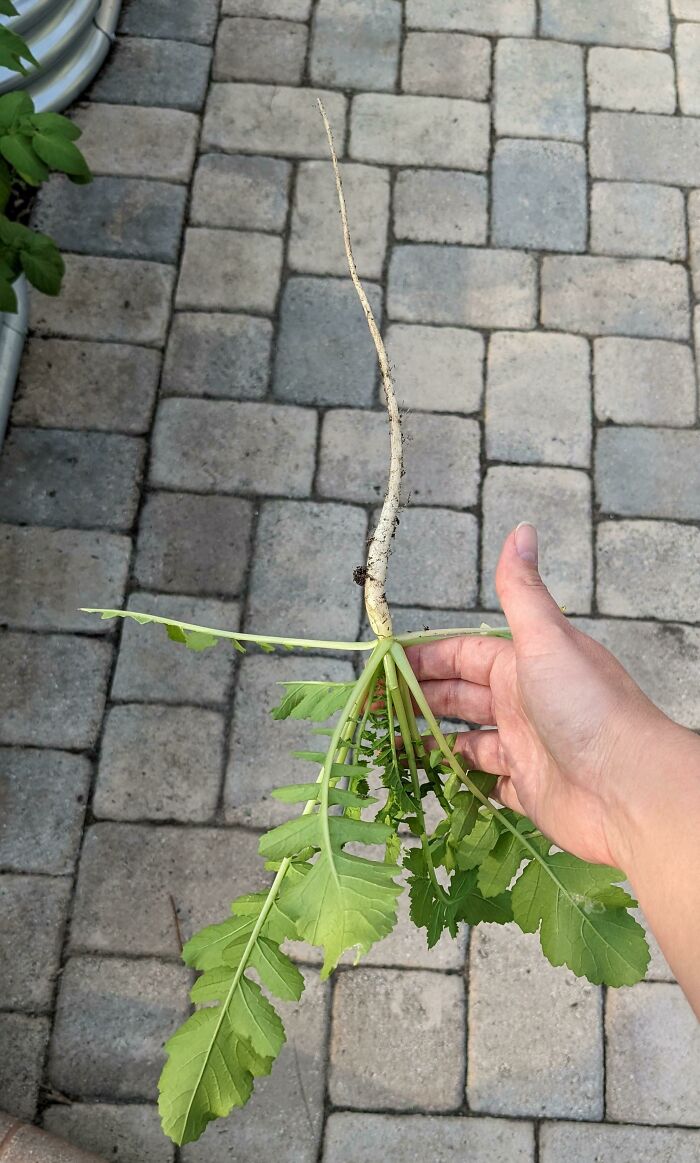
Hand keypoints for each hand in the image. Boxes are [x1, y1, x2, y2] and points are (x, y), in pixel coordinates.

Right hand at [406, 523, 680, 868]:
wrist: (629, 788)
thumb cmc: (586, 707)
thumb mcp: (546, 639)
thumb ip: (522, 590)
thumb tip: (520, 529)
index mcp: (523, 664)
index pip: (462, 653)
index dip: (423, 657)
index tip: (383, 665)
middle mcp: (523, 703)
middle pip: (459, 695)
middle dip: (419, 697)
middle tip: (374, 706)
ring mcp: (526, 748)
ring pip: (469, 740)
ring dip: (434, 739)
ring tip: (391, 743)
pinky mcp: (529, 790)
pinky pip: (489, 783)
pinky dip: (465, 780)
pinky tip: (437, 778)